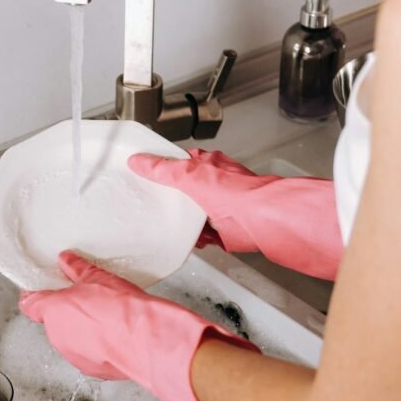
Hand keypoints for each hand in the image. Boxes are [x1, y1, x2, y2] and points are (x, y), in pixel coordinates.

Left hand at [20, 251, 256, 400]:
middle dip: (67, 312)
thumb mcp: (98, 278)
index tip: (43, 289)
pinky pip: (88, 354)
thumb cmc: (121, 309)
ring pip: (71, 339)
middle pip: (54, 321)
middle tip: (87, 299)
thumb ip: (78, 269)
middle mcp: (57, 336)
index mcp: (53, 311)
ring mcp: (74, 355)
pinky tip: (115, 335)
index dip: (35, 296)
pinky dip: (98, 346)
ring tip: (106, 318)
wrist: (146, 342)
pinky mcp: (92, 369)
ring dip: (83, 330)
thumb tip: (67, 259)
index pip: (30, 304)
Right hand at [129, 149, 342, 280]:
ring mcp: (220, 207)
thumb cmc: (235, 192)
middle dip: (171, 201)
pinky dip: (196, 238)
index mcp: (207, 165)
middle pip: (184, 191)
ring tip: (171, 225)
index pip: (179, 162)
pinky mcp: (224, 229)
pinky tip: (192, 239)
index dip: (162, 169)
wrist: (261, 219)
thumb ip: (161, 169)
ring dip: (184, 223)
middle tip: (154, 204)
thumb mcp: (188, 175)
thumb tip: (138, 161)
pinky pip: (203, 234)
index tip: (145, 175)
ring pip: (193, 214)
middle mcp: (215, 184)